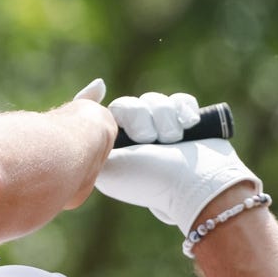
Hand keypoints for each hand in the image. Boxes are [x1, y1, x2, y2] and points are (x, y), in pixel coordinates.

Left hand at [94, 91, 261, 233]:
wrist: (194, 185)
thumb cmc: (149, 181)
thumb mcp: (108, 170)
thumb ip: (90, 148)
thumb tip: (83, 126)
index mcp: (116, 148)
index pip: (105, 115)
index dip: (101, 103)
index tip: (99, 90)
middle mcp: (137, 138)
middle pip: (129, 104)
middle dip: (140, 118)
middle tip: (148, 140)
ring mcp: (163, 130)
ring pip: (155, 100)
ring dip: (165, 118)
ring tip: (173, 140)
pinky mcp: (187, 123)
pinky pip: (181, 99)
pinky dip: (185, 109)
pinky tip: (189, 124)